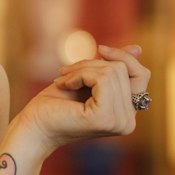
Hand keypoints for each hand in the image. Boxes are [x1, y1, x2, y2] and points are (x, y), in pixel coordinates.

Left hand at [20, 44, 150, 151]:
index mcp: (128, 116)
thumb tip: (138, 48)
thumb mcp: (88, 79)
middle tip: (66, 72)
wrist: (32, 126)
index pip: (141, 76)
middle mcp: (128, 122)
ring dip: (82, 69)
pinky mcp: (105, 117)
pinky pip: (101, 78)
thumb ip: (113, 67)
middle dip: (92, 63)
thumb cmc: (55, 105)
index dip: (123, 57)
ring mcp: (119, 122)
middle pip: (124, 70)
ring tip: (63, 80)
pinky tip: (64, 85)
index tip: (101, 48)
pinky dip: (79, 75)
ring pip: (112, 71)